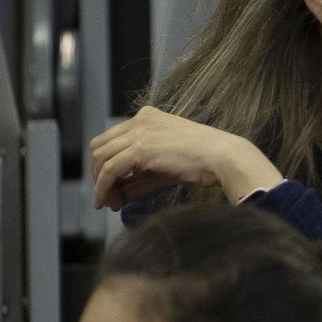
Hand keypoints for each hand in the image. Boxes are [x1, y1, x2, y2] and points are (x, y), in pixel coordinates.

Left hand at [88, 107, 282, 210]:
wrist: (223, 157)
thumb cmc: (203, 161)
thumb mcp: (165, 168)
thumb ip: (140, 178)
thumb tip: (118, 195)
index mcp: (147, 118)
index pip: (112, 139)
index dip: (105, 164)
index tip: (110, 186)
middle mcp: (139, 120)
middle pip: (100, 146)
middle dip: (98, 173)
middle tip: (106, 196)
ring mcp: (139, 132)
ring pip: (100, 157)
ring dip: (100, 183)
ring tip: (108, 203)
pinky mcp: (140, 148)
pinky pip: (110, 169)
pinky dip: (104, 187)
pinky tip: (107, 201)